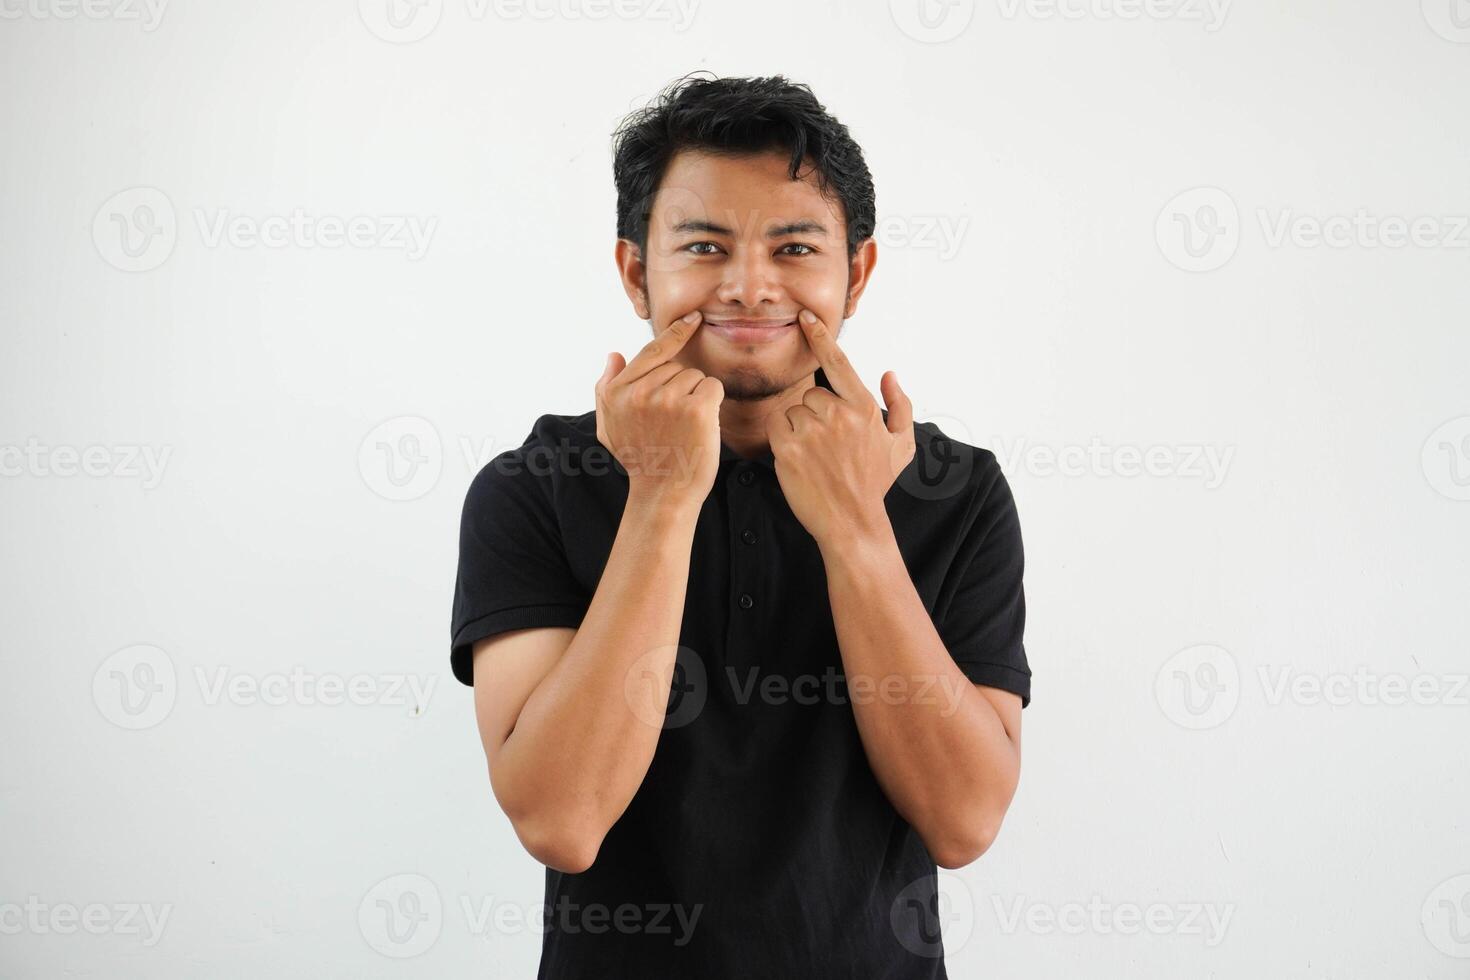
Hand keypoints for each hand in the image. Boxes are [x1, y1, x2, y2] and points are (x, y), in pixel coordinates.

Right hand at [595, 311, 724, 513]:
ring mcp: (668, 399)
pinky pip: (712, 387)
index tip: (693, 318)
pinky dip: (712, 403)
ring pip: (695, 377)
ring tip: (684, 427)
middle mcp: (640, 392)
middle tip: (673, 421)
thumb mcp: (609, 426)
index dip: (675, 332)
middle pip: (676, 366)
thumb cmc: (640, 459)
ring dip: (696, 397)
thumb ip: (606, 389)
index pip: (651, 351)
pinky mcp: (696, 409)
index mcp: (618, 392)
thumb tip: (613, 355)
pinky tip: (701, 425)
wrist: (663, 493)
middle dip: (681, 387)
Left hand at [764, 309, 915, 545]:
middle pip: (811, 394)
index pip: (838, 362)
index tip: (806, 317)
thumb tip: (890, 374)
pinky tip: (799, 461)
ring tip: (816, 457)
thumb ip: (901, 405)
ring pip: (793, 411)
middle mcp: (839, 414)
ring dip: (799, 429)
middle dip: (815, 414)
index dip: (820, 337)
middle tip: (828, 445)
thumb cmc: (876, 484)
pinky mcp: (788, 448)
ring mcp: (812, 430)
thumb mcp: (901, 444)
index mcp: (864, 408)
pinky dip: (782, 441)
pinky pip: (777, 428)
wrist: (853, 522)